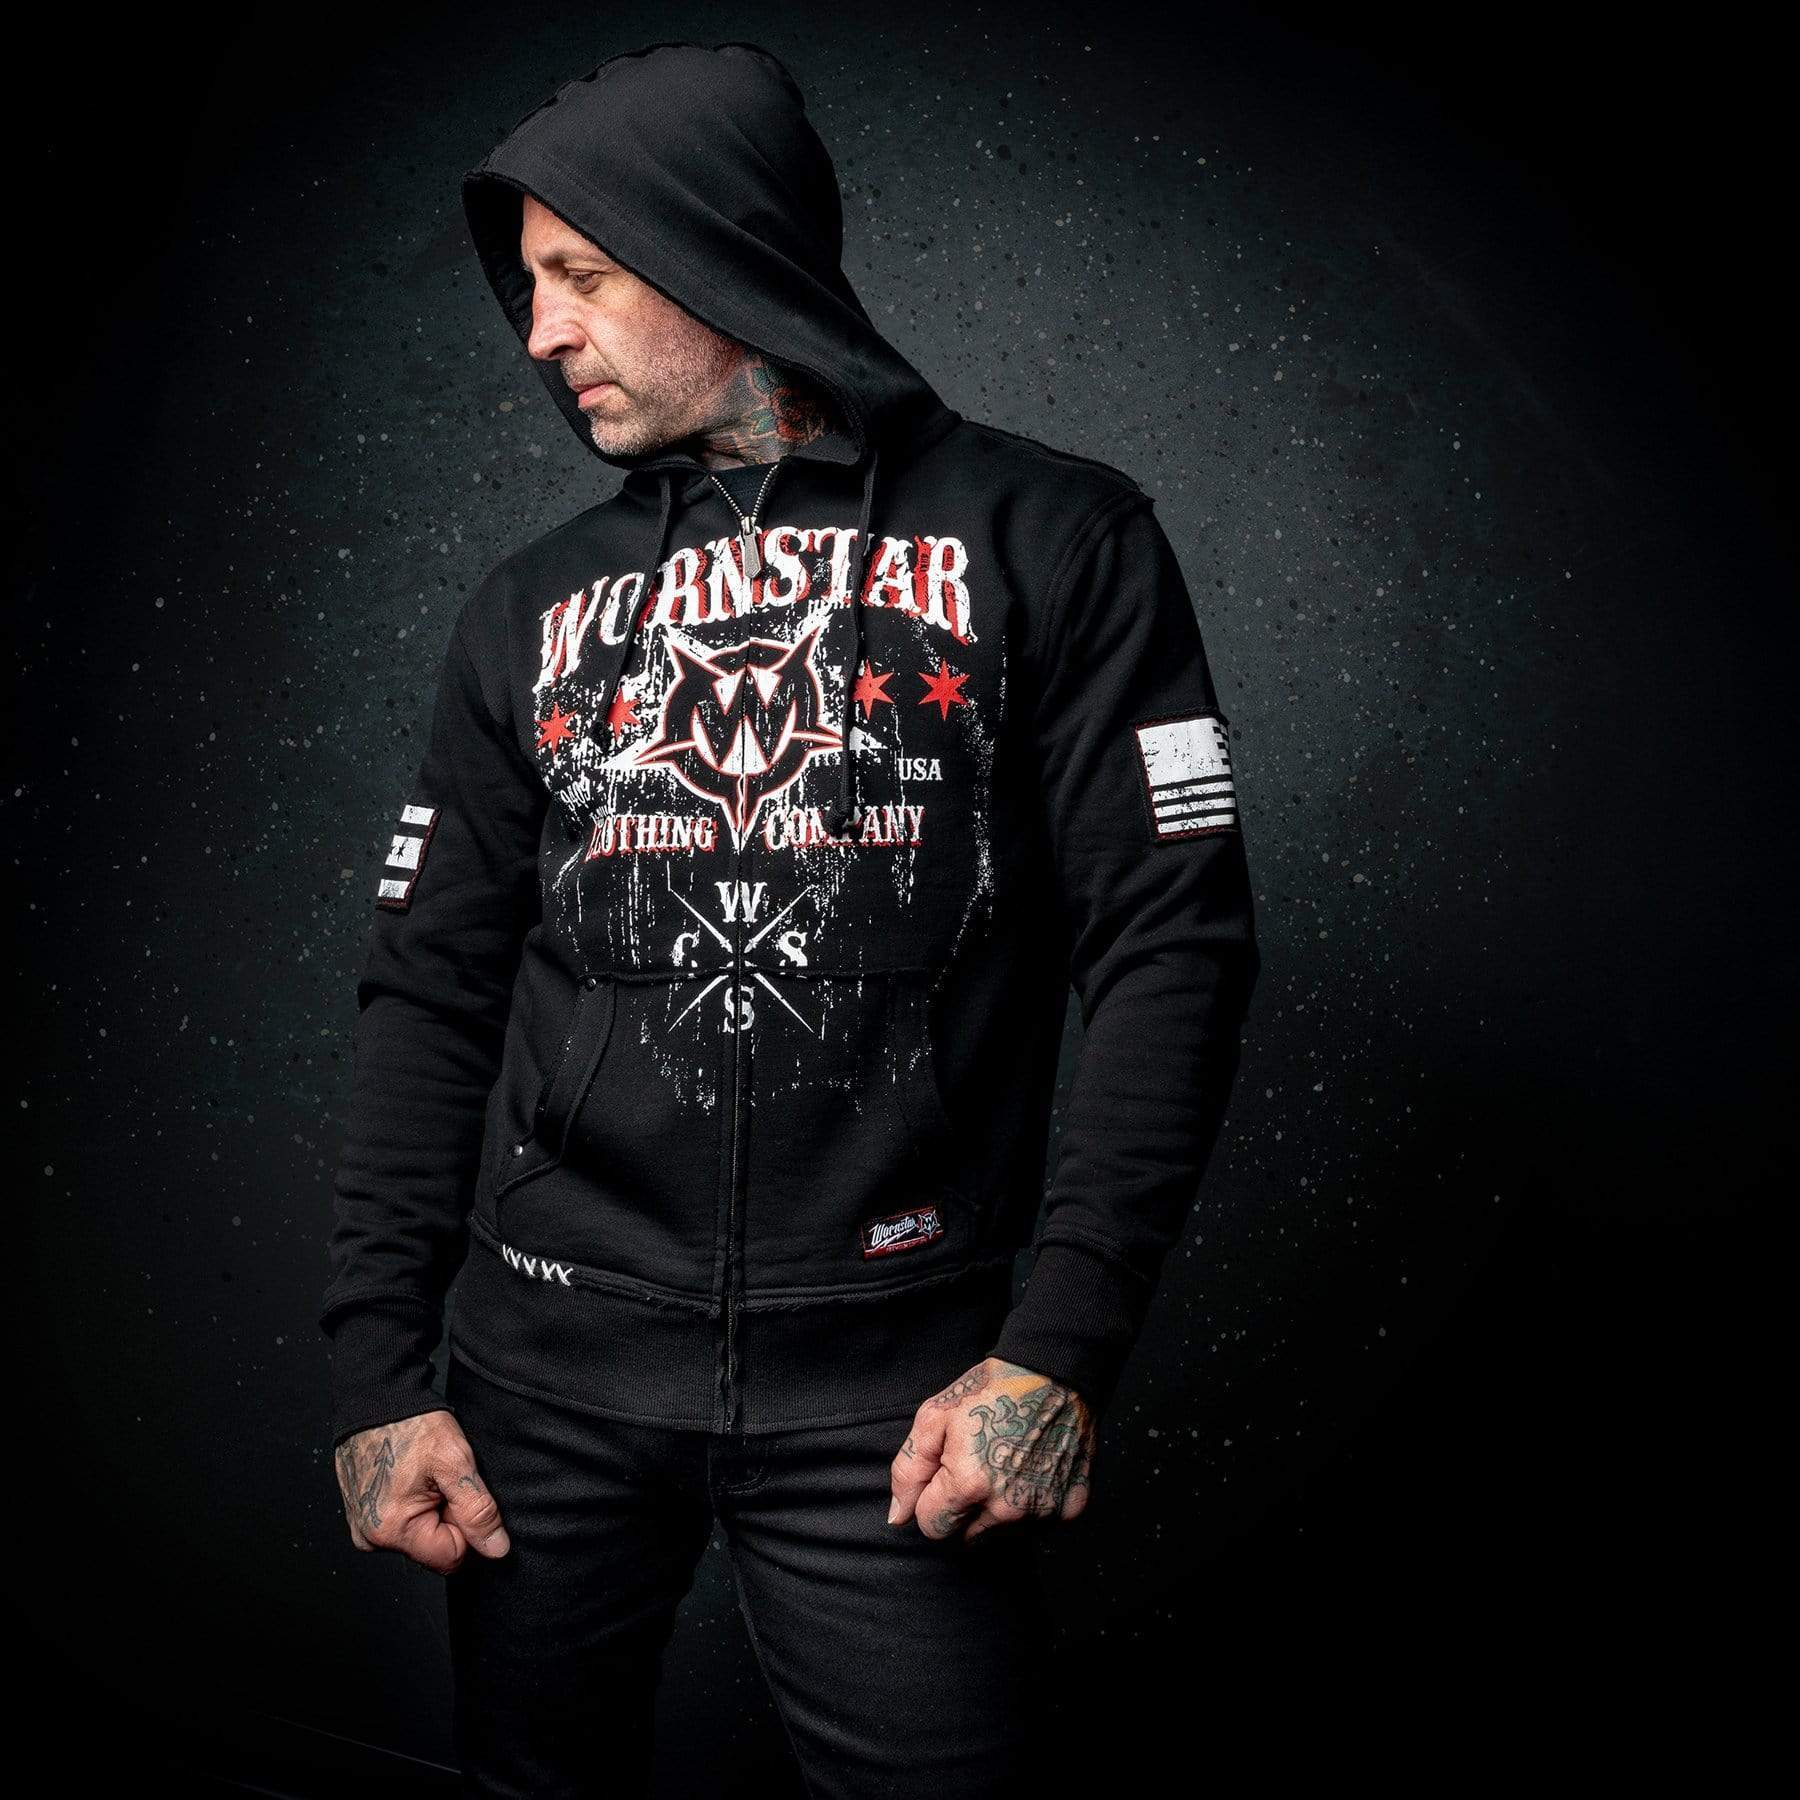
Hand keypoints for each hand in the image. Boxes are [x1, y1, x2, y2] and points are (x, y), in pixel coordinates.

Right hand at [332, 1409, 510, 1573]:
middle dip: (447, 1517)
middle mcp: (371, 1538)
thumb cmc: (413, 1424)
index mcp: (392, 1531)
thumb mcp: (456, 1463)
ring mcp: (364, 1528)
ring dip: (431, 1510)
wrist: (376, 1396)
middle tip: (441, 1479)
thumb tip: (496, 1550)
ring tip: (425, 1475)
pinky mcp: (362, 1516)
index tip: (456, 1491)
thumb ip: (478, 1511)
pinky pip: (402, 1524)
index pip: (451, 1557)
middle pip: (434, 1549)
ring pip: (420, 1537)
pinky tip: (412, 1477)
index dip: (465, 1525)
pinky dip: (415, 1505)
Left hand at [887, 1357, 1094, 1543]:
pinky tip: (1031, 1471)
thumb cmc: (991, 1390)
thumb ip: (909, 1470)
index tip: (946, 1474)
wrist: (1054, 1373)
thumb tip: (898, 1517)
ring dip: (996, 1511)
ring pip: (1001, 1534)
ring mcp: (1042, 1512)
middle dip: (963, 1509)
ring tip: (1005, 1465)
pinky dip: (1030, 1505)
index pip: (932, 1527)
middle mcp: (1006, 1508)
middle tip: (977, 1467)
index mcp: (969, 1484)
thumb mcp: (935, 1416)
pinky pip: (1037, 1526)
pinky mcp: (1070, 1510)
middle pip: (966, 1536)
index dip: (932, 1500)